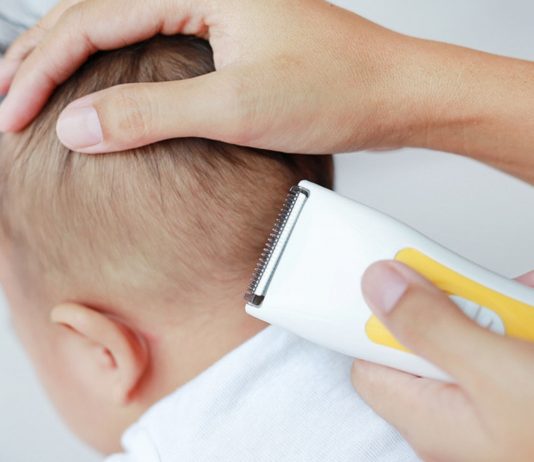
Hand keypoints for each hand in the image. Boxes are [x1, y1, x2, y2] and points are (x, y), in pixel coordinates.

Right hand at [2, 0, 533, 180]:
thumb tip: (78, 125)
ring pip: (122, 23)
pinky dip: (119, 64)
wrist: (390, 94)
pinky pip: (155, 38)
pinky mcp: (229, 30)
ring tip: (36, 88)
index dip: (43, 69)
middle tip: (7, 99)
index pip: (92, 19)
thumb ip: (150, 114)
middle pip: (97, 12)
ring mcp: (217, 5)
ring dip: (75, 59)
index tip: (13, 113)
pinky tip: (102, 81)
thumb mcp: (235, 109)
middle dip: (44, 57)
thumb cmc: (336, 91)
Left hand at [353, 261, 533, 461]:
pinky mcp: (516, 391)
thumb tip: (378, 285)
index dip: (375, 315)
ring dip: (496, 309)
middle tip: (485, 296)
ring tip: (522, 308)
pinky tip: (529, 313)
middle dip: (454, 304)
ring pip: (470, 335)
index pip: (367, 356)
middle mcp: (452, 414)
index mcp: (427, 415)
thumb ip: (431, 327)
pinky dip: (518, 322)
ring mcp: (488, 405)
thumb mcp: (497, 373)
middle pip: (424, 337)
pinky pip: (502, 345)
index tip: (398, 277)